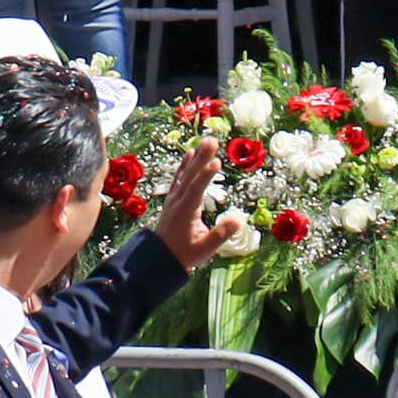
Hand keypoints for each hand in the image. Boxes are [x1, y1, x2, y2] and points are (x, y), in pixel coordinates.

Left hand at [152, 141, 250, 268]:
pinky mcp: (173, 198)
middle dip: (201, 158)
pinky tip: (190, 152)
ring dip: (195, 157)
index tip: (216, 162)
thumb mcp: (204, 249)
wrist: (159, 256)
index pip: (196, 191)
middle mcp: (177, 201)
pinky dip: (185, 164)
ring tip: (207, 140)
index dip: (205, 176)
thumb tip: (238, 220)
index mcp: (185, 212)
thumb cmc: (184, 254)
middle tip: (212, 140)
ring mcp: (174, 198)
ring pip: (185, 174)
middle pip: (190, 176)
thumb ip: (220, 235)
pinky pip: (179, 177)